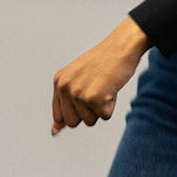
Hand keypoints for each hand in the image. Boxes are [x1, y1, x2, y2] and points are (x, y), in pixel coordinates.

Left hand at [52, 17, 148, 135]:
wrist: (121, 47)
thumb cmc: (104, 62)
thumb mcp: (79, 78)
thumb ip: (66, 102)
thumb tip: (55, 130)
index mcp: (59, 81)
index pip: (58, 115)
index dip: (74, 113)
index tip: (85, 102)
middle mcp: (65, 87)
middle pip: (72, 123)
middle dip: (87, 112)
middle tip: (97, 90)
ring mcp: (78, 93)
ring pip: (89, 121)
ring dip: (100, 108)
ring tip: (104, 87)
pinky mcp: (94, 98)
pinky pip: (104, 117)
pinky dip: (111, 106)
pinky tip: (111, 88)